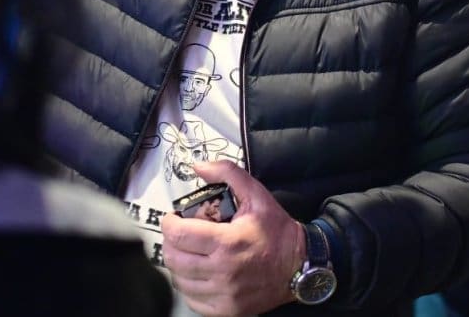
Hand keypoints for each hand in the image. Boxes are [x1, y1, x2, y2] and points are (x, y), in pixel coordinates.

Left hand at [161, 160, 304, 316]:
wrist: (299, 265)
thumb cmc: (276, 231)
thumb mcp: (257, 195)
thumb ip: (228, 173)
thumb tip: (199, 166)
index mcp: (227, 242)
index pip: (178, 235)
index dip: (169, 224)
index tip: (173, 219)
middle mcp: (223, 272)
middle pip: (174, 259)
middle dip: (172, 243)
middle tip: (181, 235)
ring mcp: (225, 295)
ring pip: (180, 281)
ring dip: (180, 265)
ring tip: (190, 253)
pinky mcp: (227, 311)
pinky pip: (193, 300)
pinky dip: (190, 287)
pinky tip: (200, 274)